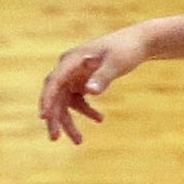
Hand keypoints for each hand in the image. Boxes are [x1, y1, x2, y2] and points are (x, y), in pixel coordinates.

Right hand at [38, 27, 148, 143]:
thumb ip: (103, 77)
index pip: (54, 82)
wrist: (139, 42)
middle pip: (55, 95)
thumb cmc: (127, 50)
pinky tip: (100, 119)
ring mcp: (75, 75)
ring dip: (70, 121)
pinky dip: (87, 111)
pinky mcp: (83, 80)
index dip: (47, 100)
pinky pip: (78, 100)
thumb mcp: (117, 63)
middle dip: (55, 117)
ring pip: (66, 102)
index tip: (44, 117)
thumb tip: (90, 92)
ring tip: (79, 141)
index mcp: (72, 60)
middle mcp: (69, 67)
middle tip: (55, 138)